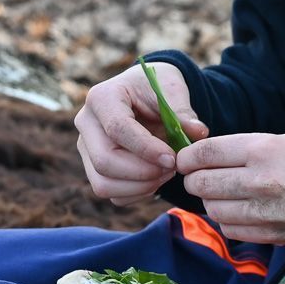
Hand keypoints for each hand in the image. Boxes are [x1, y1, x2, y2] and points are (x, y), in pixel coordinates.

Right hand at [74, 61, 209, 205]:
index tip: (173, 158)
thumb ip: (183, 112)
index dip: (146, 149)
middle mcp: (86, 123)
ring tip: (167, 172)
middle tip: (173, 167)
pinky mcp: (93, 169)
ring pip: (103, 184)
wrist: (145, 95)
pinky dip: (138, 193)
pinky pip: (111, 194)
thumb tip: (199, 132)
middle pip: (104, 161)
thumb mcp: (172, 91)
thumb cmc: (157, 88)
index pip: (117, 129)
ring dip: (141, 186)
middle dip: (143, 172)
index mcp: (102, 97)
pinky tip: (157, 179)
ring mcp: (86, 149)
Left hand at [176, 132, 284, 244]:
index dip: (187, 157)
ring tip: (224, 194)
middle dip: (196, 180)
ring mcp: (266, 212)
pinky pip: (232, 230)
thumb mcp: (283, 140)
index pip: (205, 154)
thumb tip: (203, 160)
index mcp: (263, 150)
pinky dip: (229, 220)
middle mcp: (261, 181)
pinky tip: (240, 210)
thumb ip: (243, 150)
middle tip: (200, 177)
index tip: (185, 160)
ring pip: (214, 210)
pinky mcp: (272, 234)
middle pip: (203, 184)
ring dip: (212, 202)